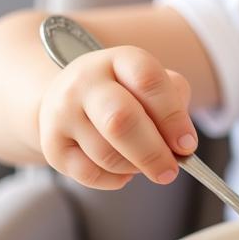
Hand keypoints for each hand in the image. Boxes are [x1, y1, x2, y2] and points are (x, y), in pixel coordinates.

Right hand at [37, 46, 198, 189]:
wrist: (69, 97)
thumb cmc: (125, 93)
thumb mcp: (151, 84)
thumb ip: (174, 103)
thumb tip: (182, 143)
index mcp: (118, 60)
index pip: (148, 81)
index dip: (172, 116)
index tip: (187, 144)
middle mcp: (85, 82)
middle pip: (121, 121)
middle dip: (152, 153)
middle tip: (171, 171)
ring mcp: (61, 112)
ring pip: (106, 154)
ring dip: (135, 167)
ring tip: (144, 163)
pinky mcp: (51, 145)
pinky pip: (89, 174)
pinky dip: (114, 180)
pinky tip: (123, 171)